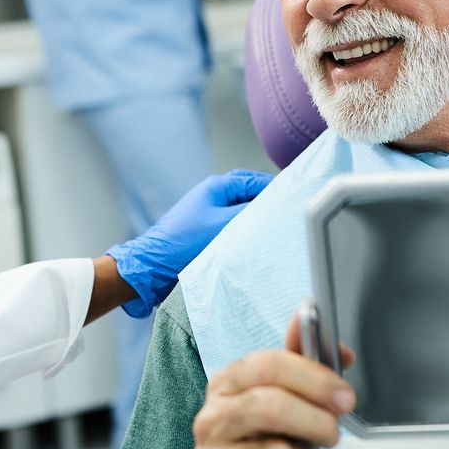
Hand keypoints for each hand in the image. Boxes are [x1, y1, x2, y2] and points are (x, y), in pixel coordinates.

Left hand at [105, 170, 272, 316]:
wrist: (153, 267)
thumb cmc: (184, 243)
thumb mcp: (223, 225)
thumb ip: (249, 213)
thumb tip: (272, 208)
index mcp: (217, 186)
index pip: (256, 181)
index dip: (276, 190)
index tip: (295, 200)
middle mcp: (213, 196)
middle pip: (250, 195)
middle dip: (268, 205)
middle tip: (288, 215)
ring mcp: (209, 214)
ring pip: (242, 213)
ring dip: (256, 220)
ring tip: (275, 230)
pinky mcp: (206, 232)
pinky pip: (233, 227)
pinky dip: (245, 232)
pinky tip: (255, 243)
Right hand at [195, 309, 354, 448]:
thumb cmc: (270, 443)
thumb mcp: (288, 400)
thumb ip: (309, 368)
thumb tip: (341, 348)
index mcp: (226, 383)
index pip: (267, 365)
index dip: (314, 379)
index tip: (346, 396)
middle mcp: (209, 420)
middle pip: (268, 407)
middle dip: (314, 420)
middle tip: (334, 433)